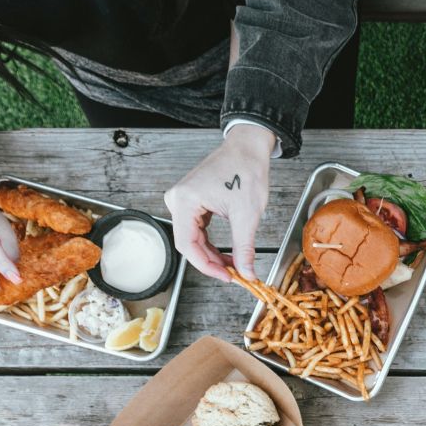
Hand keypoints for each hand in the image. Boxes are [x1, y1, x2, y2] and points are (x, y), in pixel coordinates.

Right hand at [164, 123, 273, 280]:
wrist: (248, 148)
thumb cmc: (246, 170)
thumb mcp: (247, 214)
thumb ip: (244, 247)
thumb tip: (246, 272)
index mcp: (184, 201)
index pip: (187, 245)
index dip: (207, 266)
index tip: (227, 277)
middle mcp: (177, 200)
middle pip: (189, 243)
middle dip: (211, 261)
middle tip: (233, 274)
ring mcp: (182, 200)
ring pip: (193, 238)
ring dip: (212, 254)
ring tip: (233, 264)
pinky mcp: (191, 201)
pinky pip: (197, 229)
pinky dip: (211, 243)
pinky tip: (226, 252)